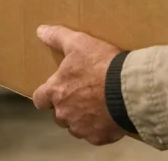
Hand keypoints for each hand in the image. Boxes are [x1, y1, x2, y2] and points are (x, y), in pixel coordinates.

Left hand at [33, 26, 125, 145]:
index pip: (39, 99)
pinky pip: (95, 134)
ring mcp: (81, 128)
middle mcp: (64, 114)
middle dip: (68, 106)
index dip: (46, 96)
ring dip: (83, 117)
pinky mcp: (98, 137)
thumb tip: (40, 30)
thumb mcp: (79, 43)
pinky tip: (110, 115)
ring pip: (76, 126)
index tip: (55, 91)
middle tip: (84, 93)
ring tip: (98, 104)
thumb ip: (57, 37)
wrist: (128, 88)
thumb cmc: (101, 65)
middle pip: (59, 114)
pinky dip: (100, 127)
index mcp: (56, 92)